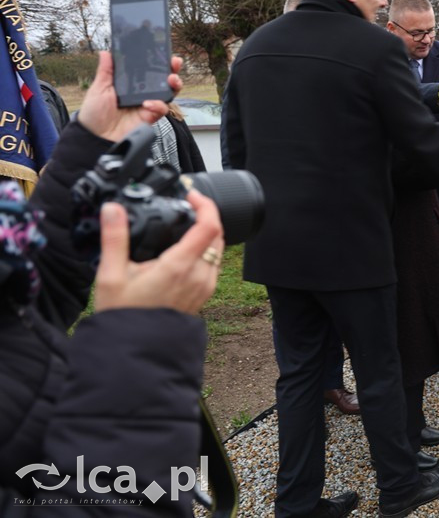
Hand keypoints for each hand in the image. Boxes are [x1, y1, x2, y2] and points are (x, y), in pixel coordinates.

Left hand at [77, 51, 182, 141]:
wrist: (96, 136)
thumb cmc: (95, 113)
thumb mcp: (99, 88)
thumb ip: (106, 71)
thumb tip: (106, 52)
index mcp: (130, 84)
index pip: (148, 70)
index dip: (158, 62)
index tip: (164, 53)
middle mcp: (142, 93)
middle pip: (163, 80)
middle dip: (173, 70)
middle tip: (175, 64)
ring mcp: (148, 105)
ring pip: (168, 93)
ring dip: (174, 85)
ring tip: (172, 80)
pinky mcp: (150, 117)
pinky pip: (161, 109)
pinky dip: (158, 105)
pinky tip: (148, 104)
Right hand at [93, 190, 224, 314]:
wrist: (135, 350)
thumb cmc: (124, 315)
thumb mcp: (111, 275)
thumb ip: (114, 239)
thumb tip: (112, 209)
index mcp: (180, 266)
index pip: (209, 226)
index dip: (206, 205)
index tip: (191, 196)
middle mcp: (199, 276)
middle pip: (218, 234)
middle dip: (207, 215)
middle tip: (187, 206)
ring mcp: (205, 287)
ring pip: (219, 250)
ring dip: (208, 232)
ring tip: (186, 224)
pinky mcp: (204, 295)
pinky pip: (214, 265)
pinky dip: (207, 250)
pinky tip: (187, 249)